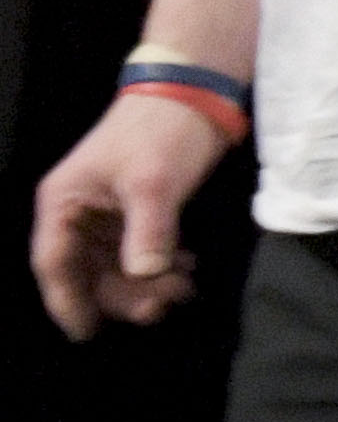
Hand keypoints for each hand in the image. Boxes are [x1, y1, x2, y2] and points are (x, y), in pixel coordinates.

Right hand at [29, 93, 231, 338]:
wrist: (199, 88)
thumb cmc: (164, 129)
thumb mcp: (154, 182)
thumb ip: (148, 231)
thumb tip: (146, 275)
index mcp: (63, 202)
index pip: (54, 264)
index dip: (68, 302)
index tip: (87, 333)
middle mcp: (78, 212)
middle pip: (87, 272)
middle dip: (122, 295)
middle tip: (162, 305)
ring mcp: (108, 212)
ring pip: (115, 266)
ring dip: (146, 283)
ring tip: (183, 289)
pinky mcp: (139, 209)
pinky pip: (139, 252)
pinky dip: (160, 265)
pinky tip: (187, 268)